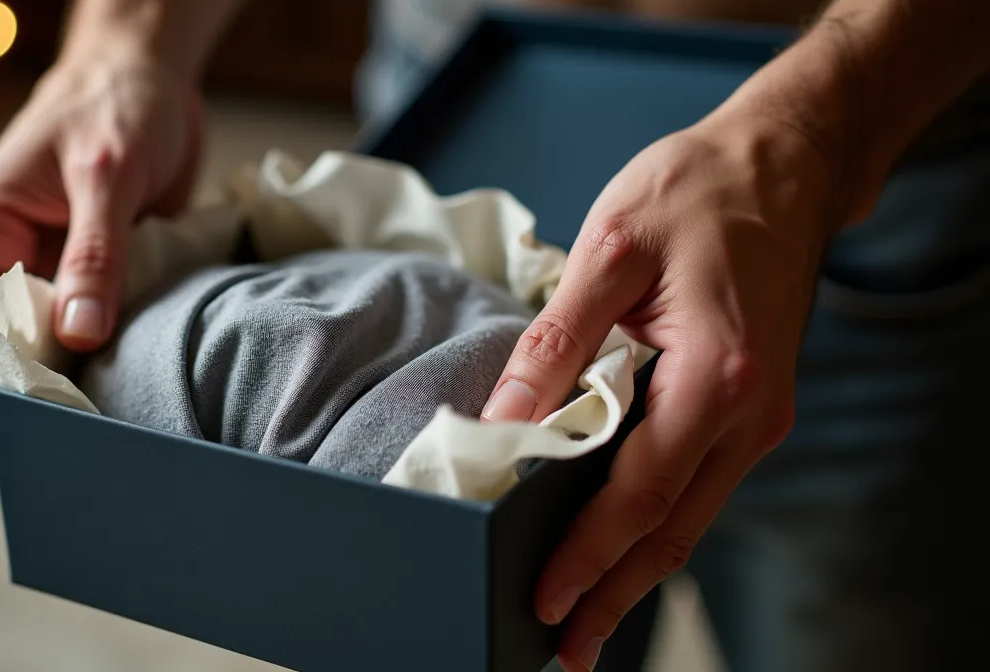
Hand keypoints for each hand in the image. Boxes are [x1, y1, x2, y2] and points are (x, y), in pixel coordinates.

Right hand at [0, 52, 201, 379]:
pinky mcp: (87, 267)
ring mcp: (47, 262)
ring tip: (129, 381)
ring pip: (55, 338)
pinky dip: (115, 335)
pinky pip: (93, 319)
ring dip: (89, 358)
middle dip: (55, 373)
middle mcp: (5, 251)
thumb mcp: (109, 175)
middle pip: (13, 344)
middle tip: (108, 405)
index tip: (66, 402)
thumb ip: (95, 255)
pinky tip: (143, 348)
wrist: (150, 74)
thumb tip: (80, 335)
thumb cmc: (118, 104)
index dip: (15, 372)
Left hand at [481, 111, 839, 669]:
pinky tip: (620, 543)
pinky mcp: (751, 406)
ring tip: (585, 617)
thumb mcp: (609, 252)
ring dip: (635, 570)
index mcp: (717, 377)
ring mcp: (758, 416)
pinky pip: (699, 483)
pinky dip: (656, 524)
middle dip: (614, 594)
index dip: (587, 556)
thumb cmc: (694, 193)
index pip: (639, 494)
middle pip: (672, 529)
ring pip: (690, 515)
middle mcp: (750, 413)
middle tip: (562, 648)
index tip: (544, 602)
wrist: (782, 164)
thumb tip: (504, 420)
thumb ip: (555, 344)